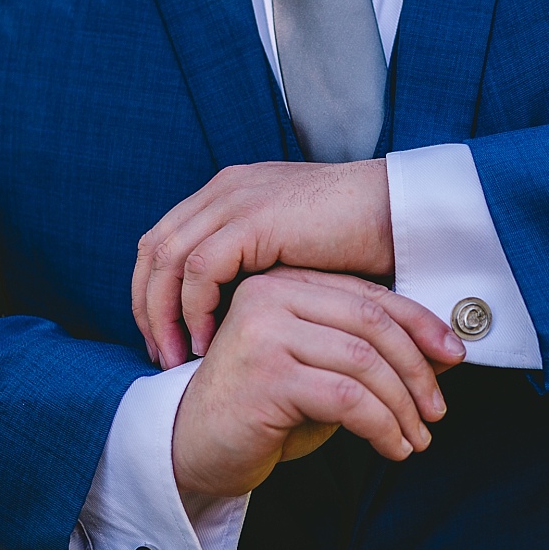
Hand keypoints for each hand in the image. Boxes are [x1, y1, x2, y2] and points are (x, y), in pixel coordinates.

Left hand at [133, 160, 391, 367]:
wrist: (399, 213)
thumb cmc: (361, 240)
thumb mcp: (293, 252)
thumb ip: (258, 269)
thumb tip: (231, 313)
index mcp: (230, 193)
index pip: (164, 241)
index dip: (153, 292)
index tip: (163, 338)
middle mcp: (224, 191)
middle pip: (154, 250)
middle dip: (149, 307)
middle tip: (160, 355)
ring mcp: (235, 201)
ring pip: (167, 260)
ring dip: (165, 314)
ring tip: (178, 358)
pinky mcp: (252, 220)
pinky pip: (200, 269)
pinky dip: (196, 309)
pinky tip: (208, 342)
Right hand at [171, 267, 465, 498]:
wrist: (189, 451)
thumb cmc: (260, 414)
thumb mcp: (322, 376)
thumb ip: (368, 357)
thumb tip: (445, 353)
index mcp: (283, 283)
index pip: (369, 296)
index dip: (421, 325)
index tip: (456, 358)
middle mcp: (269, 295)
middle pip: (372, 323)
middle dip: (417, 370)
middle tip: (437, 411)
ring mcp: (264, 331)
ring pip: (365, 362)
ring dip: (402, 406)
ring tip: (417, 439)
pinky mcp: (266, 374)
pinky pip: (348, 399)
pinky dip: (382, 427)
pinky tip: (392, 449)